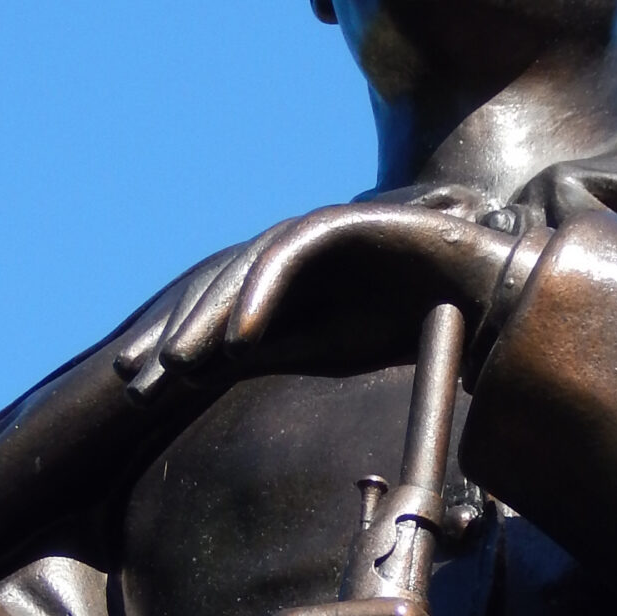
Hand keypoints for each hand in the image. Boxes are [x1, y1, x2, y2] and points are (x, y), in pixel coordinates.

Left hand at [115, 201, 520, 390]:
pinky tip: (238, 341)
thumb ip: (274, 350)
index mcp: (280, 284)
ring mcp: (311, 235)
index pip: (213, 314)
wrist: (480, 294)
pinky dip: (261, 296)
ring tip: (176, 364)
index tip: (137, 391)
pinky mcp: (341, 223)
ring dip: (206, 318)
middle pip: (215, 291)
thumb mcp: (325, 347)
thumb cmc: (406, 321)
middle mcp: (287, 255)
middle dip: (173, 333)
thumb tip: (210, 369)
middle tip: (136, 377)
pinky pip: (289, 258)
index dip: (173, 346)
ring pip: (242, 273)